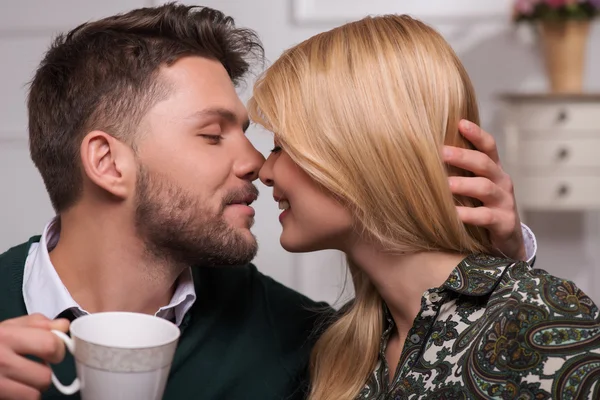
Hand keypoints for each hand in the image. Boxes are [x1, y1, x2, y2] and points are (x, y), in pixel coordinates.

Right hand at [0, 314, 68, 399]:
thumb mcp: (7, 326)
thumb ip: (37, 323)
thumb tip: (64, 326)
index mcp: (7, 336)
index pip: (50, 345)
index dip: (58, 350)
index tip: (53, 352)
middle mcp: (1, 360)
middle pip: (44, 376)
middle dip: (44, 373)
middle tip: (36, 368)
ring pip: (34, 395)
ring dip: (32, 389)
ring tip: (22, 379)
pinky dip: (22, 397)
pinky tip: (14, 388)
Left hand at [444, 120, 525, 260]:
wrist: (507, 242)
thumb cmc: (482, 209)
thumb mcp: (474, 188)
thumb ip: (458, 172)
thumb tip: (424, 156)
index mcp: (493, 170)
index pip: (488, 146)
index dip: (476, 134)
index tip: (460, 122)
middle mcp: (501, 182)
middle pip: (484, 163)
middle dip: (463, 156)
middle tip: (441, 152)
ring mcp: (505, 202)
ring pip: (485, 188)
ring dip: (464, 184)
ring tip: (445, 185)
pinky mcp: (504, 223)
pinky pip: (486, 217)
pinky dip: (469, 215)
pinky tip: (453, 215)